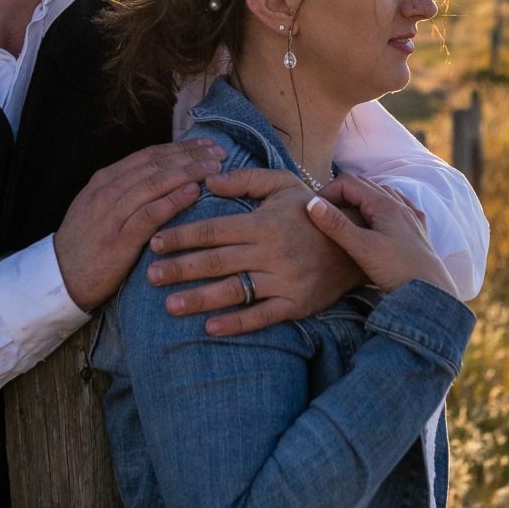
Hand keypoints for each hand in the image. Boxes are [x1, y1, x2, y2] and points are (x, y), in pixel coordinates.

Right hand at [53, 140, 224, 309]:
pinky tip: (194, 192)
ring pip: (155, 183)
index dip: (180, 148)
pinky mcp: (118, 240)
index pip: (148, 155)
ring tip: (214, 167)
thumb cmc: (85, 244)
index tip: (206, 145)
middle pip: (156, 164)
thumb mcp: (98, 207)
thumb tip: (161, 176)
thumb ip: (125, 190)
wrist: (59, 278)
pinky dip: (173, 200)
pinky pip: (150, 214)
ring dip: (188, 172)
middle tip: (220, 152)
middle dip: (190, 156)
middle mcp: (107, 191)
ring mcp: (112, 214)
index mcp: (104, 180)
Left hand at [145, 168, 360, 336]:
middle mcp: (272, 252)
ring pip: (234, 291)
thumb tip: (209, 180)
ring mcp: (284, 281)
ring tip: (169, 306)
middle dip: (180, 269)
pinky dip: (237, 323)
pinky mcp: (296, 305)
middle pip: (217, 262)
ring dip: (199, 299)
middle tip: (150, 276)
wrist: (358, 243)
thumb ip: (246, 179)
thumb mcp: (284, 184)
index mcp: (265, 223)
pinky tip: (210, 328)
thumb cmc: (313, 210)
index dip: (183, 236)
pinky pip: (262, 316)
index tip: (156, 243)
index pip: (215, 230)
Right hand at [302, 174, 450, 294]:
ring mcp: (410, 216)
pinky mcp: (417, 229)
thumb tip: (311, 202)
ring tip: (346, 218)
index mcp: (384, 204)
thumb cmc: (397, 270)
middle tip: (325, 215)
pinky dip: (381, 206)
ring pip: (381, 194)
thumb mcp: (362, 248)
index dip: (328, 191)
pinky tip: (378, 218)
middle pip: (364, 185)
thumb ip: (337, 225)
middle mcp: (399, 204)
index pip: (348, 182)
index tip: (315, 211)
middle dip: (341, 194)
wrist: (430, 291)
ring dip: (360, 199)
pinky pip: (398, 206)